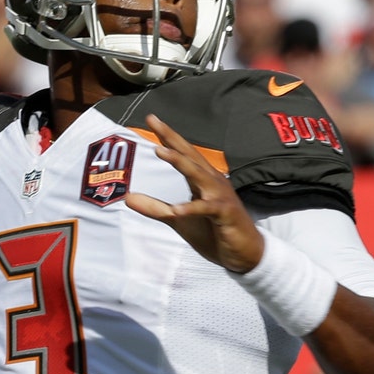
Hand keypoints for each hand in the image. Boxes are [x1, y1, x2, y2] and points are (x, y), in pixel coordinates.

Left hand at [125, 114, 264, 272]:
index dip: (167, 137)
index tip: (151, 119)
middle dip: (171, 138)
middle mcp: (211, 182)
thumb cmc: (214, 232)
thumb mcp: (179, 219)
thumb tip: (128, 198)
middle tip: (154, 122)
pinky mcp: (225, 214)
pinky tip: (177, 210)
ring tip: (161, 151)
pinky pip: (207, 209)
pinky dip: (192, 208)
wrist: (245, 254)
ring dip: (180, 162)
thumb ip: (155, 208)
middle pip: (189, 155)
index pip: (183, 154)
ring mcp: (220, 196)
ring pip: (198, 175)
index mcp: (201, 180)